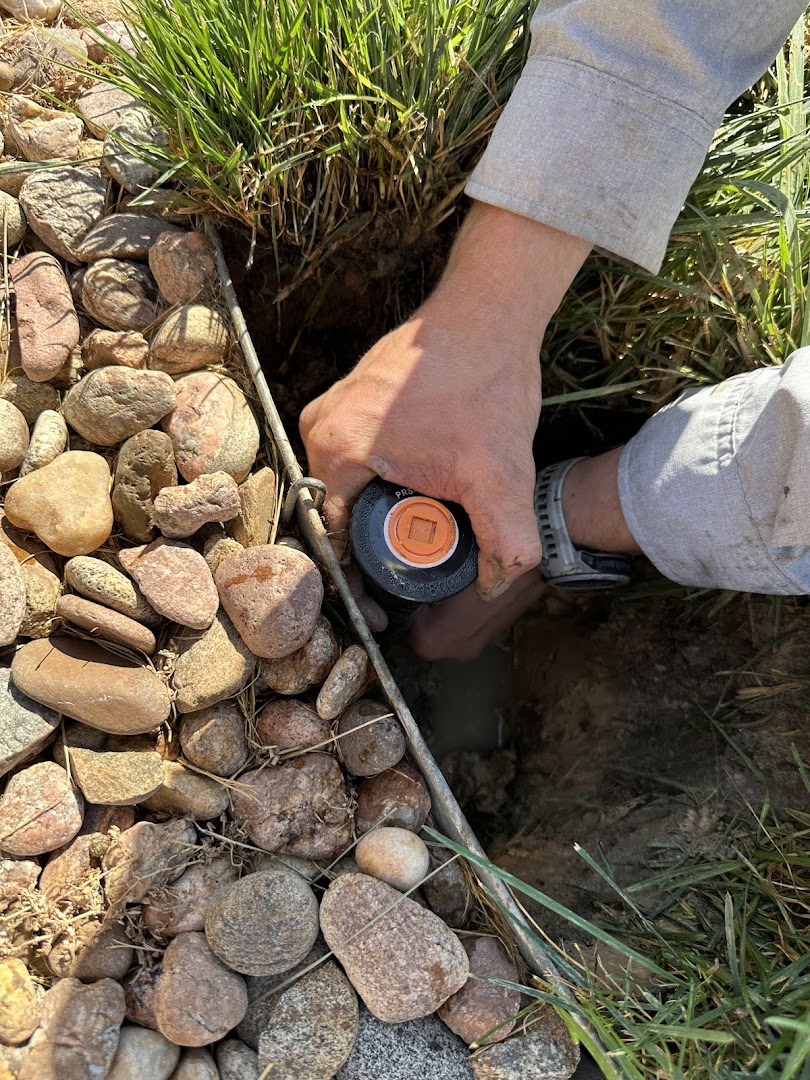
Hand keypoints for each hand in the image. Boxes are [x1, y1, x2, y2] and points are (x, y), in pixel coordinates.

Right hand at [300, 203, 590, 598]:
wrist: (491, 308)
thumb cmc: (486, 382)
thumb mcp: (501, 476)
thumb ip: (506, 545)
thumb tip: (492, 588)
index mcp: (334, 450)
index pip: (332, 542)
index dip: (358, 584)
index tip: (385, 608)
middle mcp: (319, 427)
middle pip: (339, 516)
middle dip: (372, 552)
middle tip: (412, 576)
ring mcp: (334, 407)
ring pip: (349, 488)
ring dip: (380, 515)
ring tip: (420, 536)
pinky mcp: (354, 396)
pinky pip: (358, 457)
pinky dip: (385, 481)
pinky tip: (421, 491)